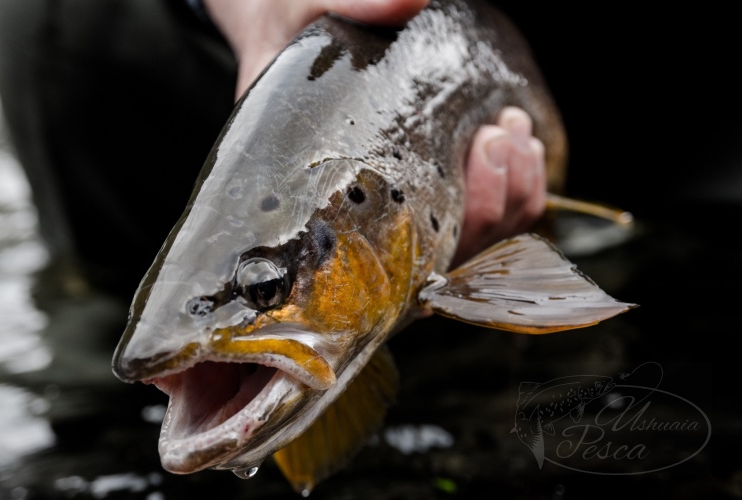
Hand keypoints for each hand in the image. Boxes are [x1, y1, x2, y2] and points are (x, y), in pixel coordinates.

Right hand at [203, 0, 547, 265]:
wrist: (290, 28)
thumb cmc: (288, 26)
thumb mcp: (300, 7)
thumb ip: (347, 3)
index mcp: (314, 196)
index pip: (374, 257)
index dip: (439, 236)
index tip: (476, 157)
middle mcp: (360, 217)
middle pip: (440, 260)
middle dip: (490, 206)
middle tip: (498, 137)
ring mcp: (400, 207)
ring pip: (470, 248)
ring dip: (512, 198)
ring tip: (512, 131)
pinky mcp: (430, 191)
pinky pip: (484, 222)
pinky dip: (515, 193)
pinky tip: (521, 144)